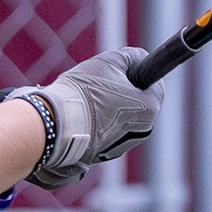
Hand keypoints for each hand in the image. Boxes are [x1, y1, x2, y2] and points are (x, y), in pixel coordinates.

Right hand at [7, 47, 162, 188]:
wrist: (55, 125)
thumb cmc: (85, 91)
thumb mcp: (110, 61)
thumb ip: (131, 57)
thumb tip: (139, 59)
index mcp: (149, 107)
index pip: (156, 85)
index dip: (140, 73)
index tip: (126, 69)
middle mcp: (142, 130)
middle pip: (138, 104)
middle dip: (124, 92)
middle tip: (103, 82)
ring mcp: (123, 145)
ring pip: (122, 119)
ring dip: (111, 108)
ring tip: (88, 100)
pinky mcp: (104, 154)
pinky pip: (106, 133)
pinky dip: (98, 124)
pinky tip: (82, 116)